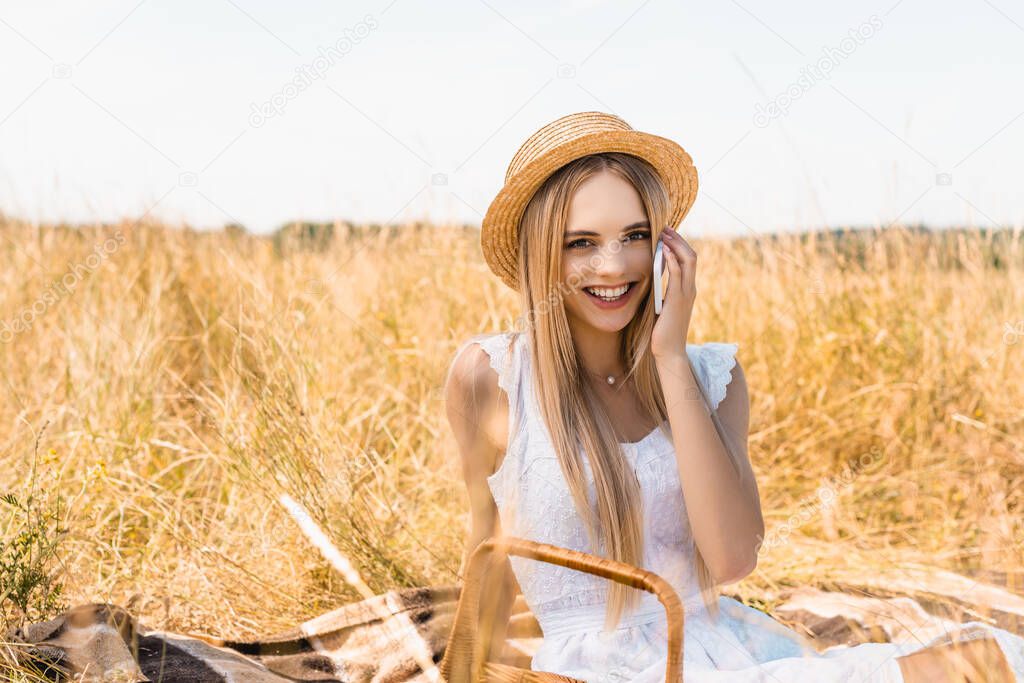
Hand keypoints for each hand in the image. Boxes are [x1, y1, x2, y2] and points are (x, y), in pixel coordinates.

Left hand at [651, 227, 695, 359]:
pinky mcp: (678, 300)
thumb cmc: (663, 332)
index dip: (679, 245)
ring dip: (676, 245)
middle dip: (679, 240)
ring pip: (688, 261)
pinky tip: (665, 251)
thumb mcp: (662, 307)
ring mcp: (686, 294)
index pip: (688, 260)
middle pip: (691, 256)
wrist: (669, 351)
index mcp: (687, 290)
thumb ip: (661, 293)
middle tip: (665, 228)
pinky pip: (678, 275)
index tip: (667, 235)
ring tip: (665, 234)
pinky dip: (673, 260)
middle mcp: (690, 289)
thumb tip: (650, 280)